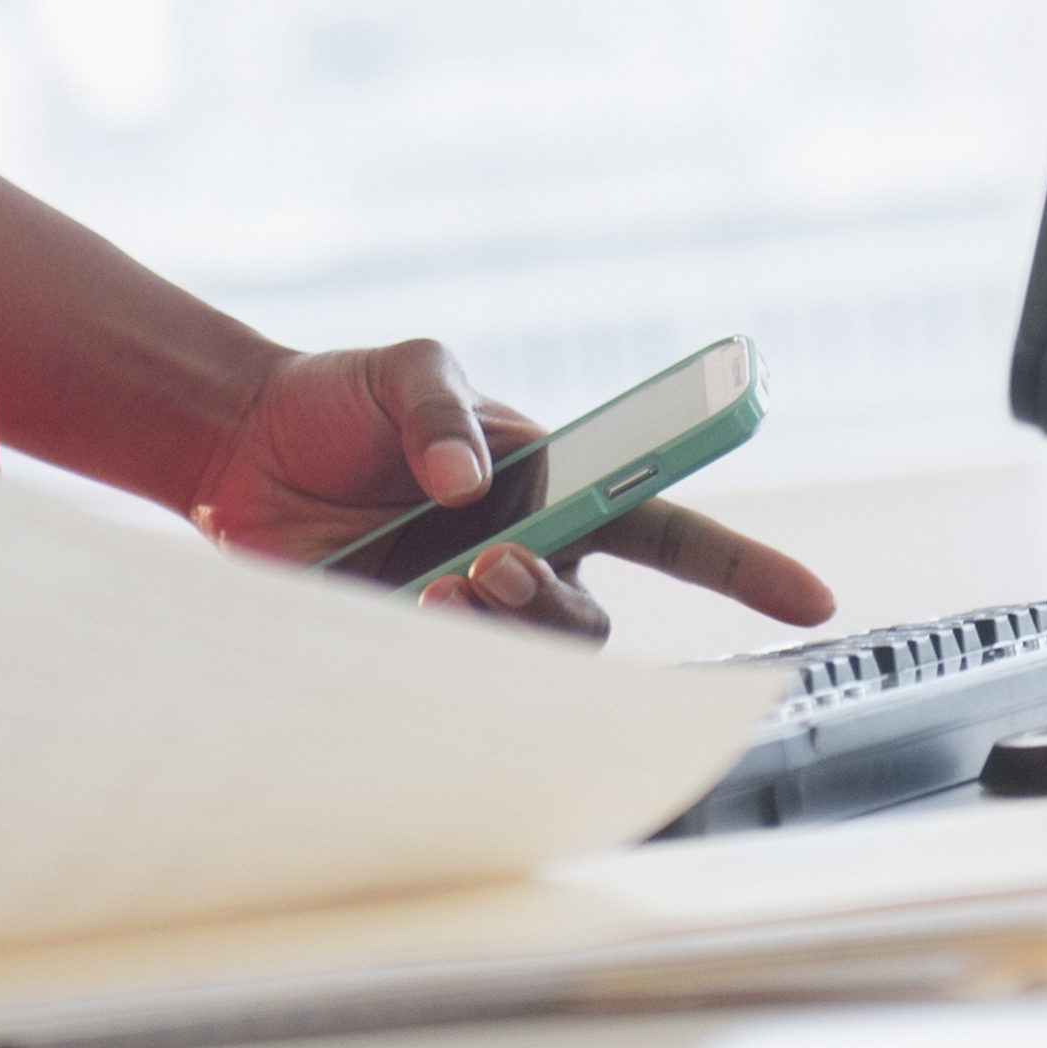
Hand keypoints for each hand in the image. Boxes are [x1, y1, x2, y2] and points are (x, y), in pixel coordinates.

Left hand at [181, 340, 834, 645]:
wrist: (237, 444)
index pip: (668, 530)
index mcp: (554, 487)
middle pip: (590, 621)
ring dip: (494, 635)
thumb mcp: (402, 366)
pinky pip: (442, 681)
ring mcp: (465, 606)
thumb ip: (440, 406)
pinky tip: (385, 609)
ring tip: (436, 590)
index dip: (742, 568)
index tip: (809, 603)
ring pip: (524, 662)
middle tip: (490, 571)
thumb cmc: (340, 400)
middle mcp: (524, 556)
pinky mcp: (400, 643)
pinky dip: (426, 654)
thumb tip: (466, 478)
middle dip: (555, 608)